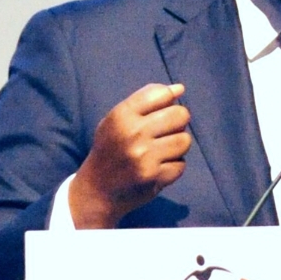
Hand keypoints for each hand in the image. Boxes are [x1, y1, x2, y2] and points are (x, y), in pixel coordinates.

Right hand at [69, 83, 190, 228]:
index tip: (160, 112)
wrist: (95, 190)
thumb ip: (147, 100)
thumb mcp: (119, 119)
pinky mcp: (153, 177)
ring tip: (161, 151)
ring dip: (177, 146)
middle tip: (165, 133)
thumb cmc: (111, 149)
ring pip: (185, 140)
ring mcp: (144, 156)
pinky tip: (157, 169)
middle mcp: (132, 133)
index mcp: (121, 115)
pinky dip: (173, 167)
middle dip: (178, 123)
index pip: (162, 94)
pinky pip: (181, 164)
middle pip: (180, 115)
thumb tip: (180, 89)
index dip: (168, 101)